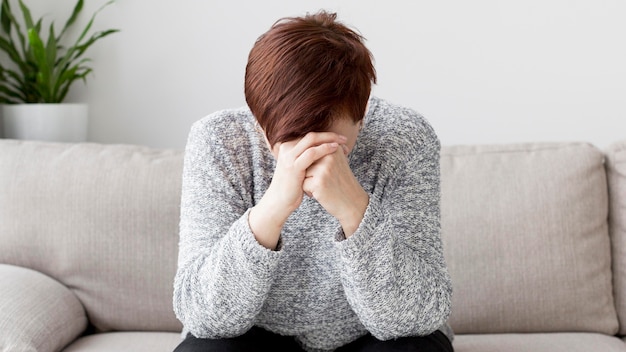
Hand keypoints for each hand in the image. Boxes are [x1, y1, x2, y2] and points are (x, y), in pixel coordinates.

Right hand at [249, 132, 346, 248]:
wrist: (280, 201)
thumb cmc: (293, 186)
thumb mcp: (300, 168)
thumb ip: (308, 158)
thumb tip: (326, 150)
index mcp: (288, 147)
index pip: (309, 137)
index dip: (326, 136)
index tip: (340, 141)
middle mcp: (287, 148)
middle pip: (311, 135)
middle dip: (329, 135)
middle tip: (344, 138)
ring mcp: (289, 157)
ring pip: (311, 140)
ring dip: (329, 139)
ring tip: (343, 142)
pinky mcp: (293, 166)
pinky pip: (311, 153)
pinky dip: (325, 149)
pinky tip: (335, 150)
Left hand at [303, 148, 368, 236]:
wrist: (352, 203)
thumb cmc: (341, 182)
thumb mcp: (337, 162)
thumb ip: (324, 150)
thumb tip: (305, 141)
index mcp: (334, 147)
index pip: (311, 152)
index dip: (316, 164)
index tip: (329, 172)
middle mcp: (329, 155)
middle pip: (306, 161)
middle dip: (311, 173)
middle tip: (326, 180)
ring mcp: (324, 169)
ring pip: (303, 173)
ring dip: (309, 182)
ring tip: (324, 186)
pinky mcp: (318, 182)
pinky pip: (303, 184)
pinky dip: (309, 191)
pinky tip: (322, 193)